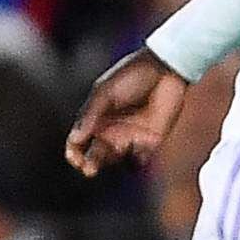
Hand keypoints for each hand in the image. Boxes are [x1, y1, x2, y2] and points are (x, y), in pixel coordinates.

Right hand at [65, 51, 187, 174]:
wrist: (165, 70)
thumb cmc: (132, 75)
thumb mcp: (106, 92)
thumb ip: (91, 114)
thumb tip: (76, 138)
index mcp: (95, 117)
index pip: (78, 140)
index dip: (74, 151)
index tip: (74, 157)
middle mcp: (110, 130)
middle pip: (94, 154)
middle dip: (89, 163)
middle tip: (89, 169)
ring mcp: (129, 137)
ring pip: (113, 160)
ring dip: (108, 163)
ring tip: (112, 157)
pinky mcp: (149, 142)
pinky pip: (138, 160)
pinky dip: (134, 162)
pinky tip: (134, 152)